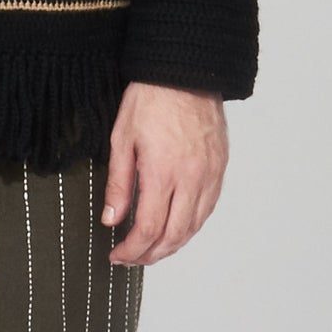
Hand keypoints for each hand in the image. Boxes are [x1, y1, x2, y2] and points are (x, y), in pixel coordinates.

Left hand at [101, 80, 226, 265]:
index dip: (132, 250)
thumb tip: (111, 220)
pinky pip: (208, 208)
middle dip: (151, 255)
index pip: (149, 229)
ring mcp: (209, 175)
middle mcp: (191, 179)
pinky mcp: (219, 168)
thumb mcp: (122, 139)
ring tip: (152, 249)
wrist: (185, 72)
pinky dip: (191, 226)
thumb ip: (119, 184)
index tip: (117, 255)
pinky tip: (176, 228)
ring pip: (194, 226)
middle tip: (132, 259)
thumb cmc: (151, 99)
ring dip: (172, 245)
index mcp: (163, 173)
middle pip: (174, 236)